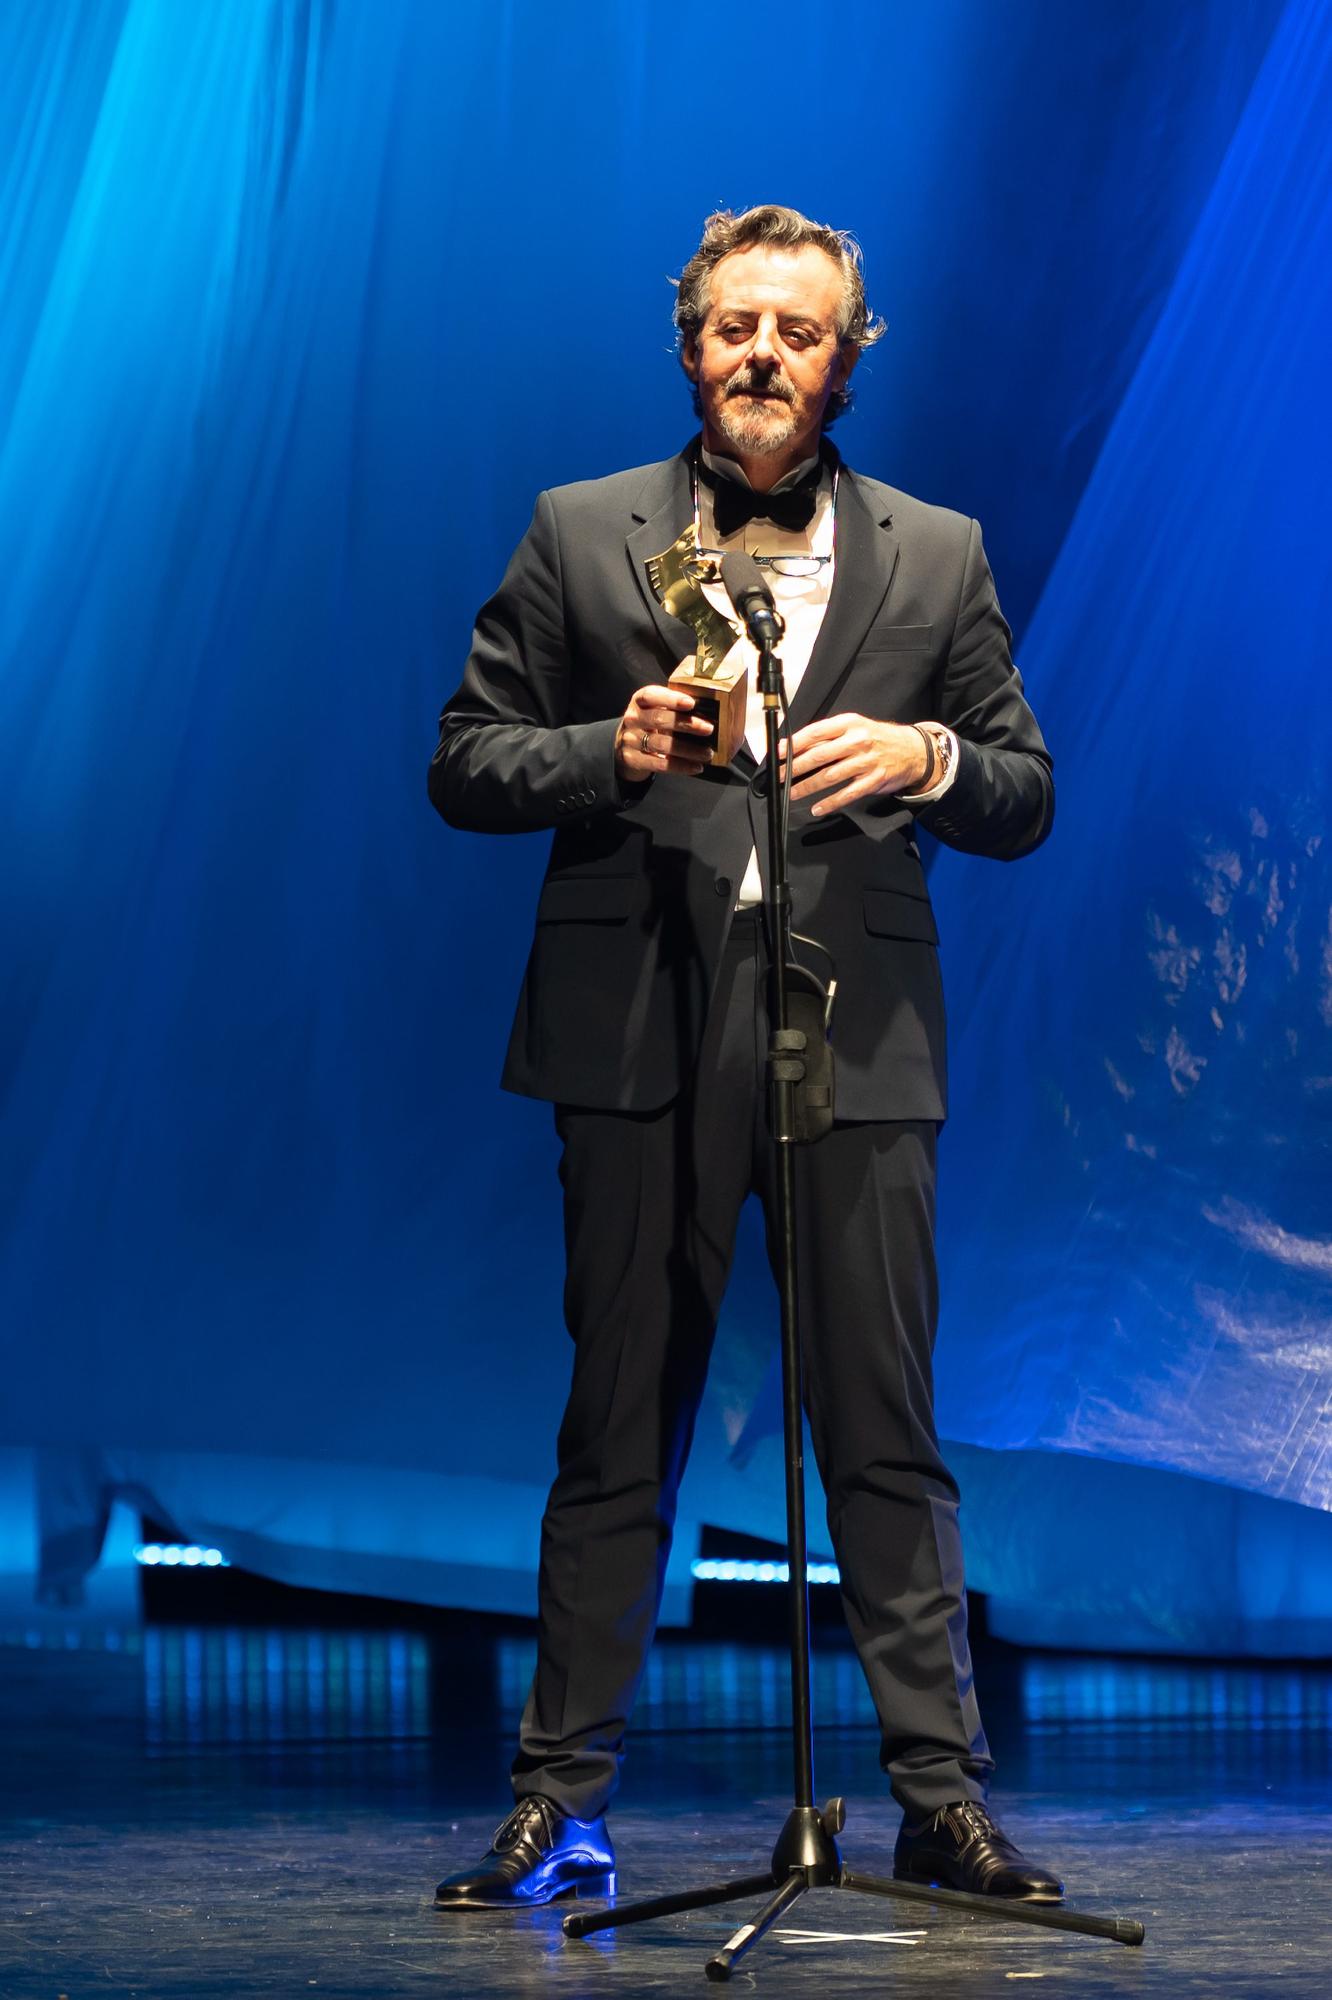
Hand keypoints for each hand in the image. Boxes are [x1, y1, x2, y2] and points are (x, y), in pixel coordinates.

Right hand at [614, 683, 714, 779]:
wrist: (624, 745)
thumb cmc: (648, 723)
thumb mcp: (654, 708)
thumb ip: (672, 706)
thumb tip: (707, 710)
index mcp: (639, 701)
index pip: (651, 696)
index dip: (671, 699)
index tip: (691, 703)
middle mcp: (632, 719)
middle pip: (659, 719)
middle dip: (687, 724)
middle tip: (709, 729)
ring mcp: (631, 740)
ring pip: (661, 744)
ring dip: (688, 749)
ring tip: (707, 753)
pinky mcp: (633, 759)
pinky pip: (659, 764)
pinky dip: (680, 766)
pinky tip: (695, 767)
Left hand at [778, 714, 930, 814]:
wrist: (912, 750)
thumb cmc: (877, 738)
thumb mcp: (854, 727)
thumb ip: (827, 736)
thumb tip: (794, 745)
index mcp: (849, 724)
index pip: (815, 733)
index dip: (793, 744)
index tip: (777, 753)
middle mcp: (857, 741)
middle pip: (819, 756)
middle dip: (794, 768)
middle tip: (778, 776)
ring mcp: (866, 761)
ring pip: (830, 776)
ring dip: (807, 787)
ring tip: (792, 793)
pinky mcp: (874, 780)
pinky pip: (848, 793)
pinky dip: (831, 802)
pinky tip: (817, 807)